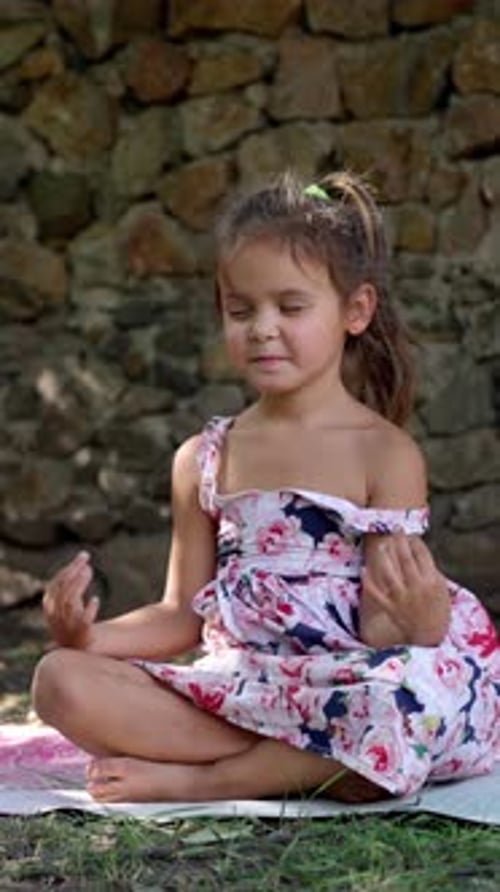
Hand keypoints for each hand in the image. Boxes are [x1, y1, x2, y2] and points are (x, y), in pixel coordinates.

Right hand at [43, 551, 98, 648]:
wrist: (76, 648)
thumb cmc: (71, 619)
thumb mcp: (67, 602)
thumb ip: (73, 585)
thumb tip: (85, 564)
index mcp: (49, 606)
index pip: (56, 584)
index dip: (69, 568)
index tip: (84, 556)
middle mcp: (55, 615)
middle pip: (63, 590)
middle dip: (75, 573)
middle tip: (88, 561)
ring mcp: (67, 626)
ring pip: (70, 603)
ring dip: (80, 585)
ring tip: (90, 572)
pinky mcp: (81, 635)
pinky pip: (83, 622)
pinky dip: (89, 610)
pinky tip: (95, 600)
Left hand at [361, 530, 449, 645]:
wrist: (430, 636)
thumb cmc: (438, 609)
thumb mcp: (441, 588)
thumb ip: (431, 571)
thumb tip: (417, 550)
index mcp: (431, 582)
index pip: (421, 555)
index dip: (414, 542)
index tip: (409, 533)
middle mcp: (416, 588)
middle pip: (405, 559)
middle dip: (400, 542)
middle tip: (395, 531)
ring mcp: (401, 598)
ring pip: (389, 573)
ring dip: (384, 557)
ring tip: (381, 544)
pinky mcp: (390, 607)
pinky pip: (376, 593)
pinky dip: (369, 582)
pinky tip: (364, 569)